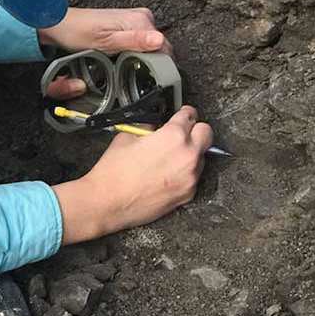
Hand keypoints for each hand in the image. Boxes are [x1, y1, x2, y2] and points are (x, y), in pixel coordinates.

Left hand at [39, 7, 171, 99]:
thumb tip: (159, 40)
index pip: (164, 47)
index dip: (160, 66)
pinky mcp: (129, 25)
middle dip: (151, 63)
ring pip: (150, 46)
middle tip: (134, 75)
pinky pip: (141, 43)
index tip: (151, 80)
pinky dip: (135, 53)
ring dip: (143, 59)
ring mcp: (136, 20)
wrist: (61, 23)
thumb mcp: (106, 41)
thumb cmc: (78, 32)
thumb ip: (134, 41)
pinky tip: (124, 59)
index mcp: (140, 20)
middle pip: (159, 47)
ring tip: (127, 67)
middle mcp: (142, 17)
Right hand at [51, 106, 211, 243]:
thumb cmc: (114, 173)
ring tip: (167, 158)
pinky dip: (184, 173)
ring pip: (201, 157)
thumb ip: (148, 129)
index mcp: (173, 136)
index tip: (183, 116)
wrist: (107, 202)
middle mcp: (187, 156)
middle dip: (195, 130)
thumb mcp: (126, 137)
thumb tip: (155, 127)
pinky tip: (165, 174)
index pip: (190, 115)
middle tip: (182, 133)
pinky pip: (193, 177)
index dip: (184, 113)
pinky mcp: (188, 194)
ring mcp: (190, 177)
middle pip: (207, 133)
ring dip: (189, 154)